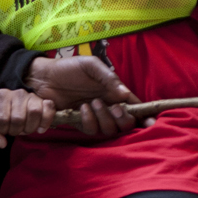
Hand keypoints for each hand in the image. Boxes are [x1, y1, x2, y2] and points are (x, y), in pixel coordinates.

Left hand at [0, 88, 55, 147]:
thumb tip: (1, 142)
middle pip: (18, 119)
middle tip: (14, 130)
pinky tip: (40, 129)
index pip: (1, 119)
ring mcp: (31, 95)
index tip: (2, 130)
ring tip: (25, 129)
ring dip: (30, 127)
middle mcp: (17, 92)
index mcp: (0, 96)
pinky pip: (49, 109)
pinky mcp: (44, 101)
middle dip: (16, 131)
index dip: (2, 130)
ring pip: (34, 113)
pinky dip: (45, 122)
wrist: (9, 113)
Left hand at [24, 55, 142, 133]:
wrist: (45, 76)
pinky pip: (90, 130)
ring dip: (104, 119)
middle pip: (124, 123)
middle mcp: (107, 106)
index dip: (145, 115)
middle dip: (123, 119)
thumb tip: (125, 95)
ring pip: (108, 129)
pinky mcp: (78, 122)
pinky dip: (88, 121)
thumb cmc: (70, 68)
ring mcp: (93, 115)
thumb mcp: (91, 67)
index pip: (135, 107)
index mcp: (114, 92)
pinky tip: (82, 108)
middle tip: (114, 107)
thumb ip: (109, 79)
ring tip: (93, 103)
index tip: (151, 122)